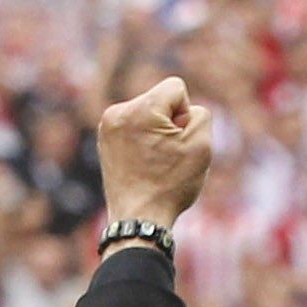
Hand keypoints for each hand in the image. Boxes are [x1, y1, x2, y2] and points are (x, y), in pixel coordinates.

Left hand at [97, 76, 212, 227]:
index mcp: (141, 109)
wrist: (138, 218)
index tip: (178, 140)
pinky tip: (144, 163)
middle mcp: (118, 112)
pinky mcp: (104, 140)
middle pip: (160, 100)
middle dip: (170, 122)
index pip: (176, 88)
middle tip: (167, 155)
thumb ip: (200, 114)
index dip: (186, 114)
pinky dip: (143, 141)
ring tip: (155, 161)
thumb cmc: (171, 184)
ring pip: (147, 114)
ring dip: (157, 132)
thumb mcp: (201, 146)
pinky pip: (134, 127)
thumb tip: (182, 111)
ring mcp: (107, 126)